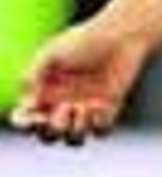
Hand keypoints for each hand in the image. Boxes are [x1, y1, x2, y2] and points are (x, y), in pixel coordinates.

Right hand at [9, 22, 150, 144]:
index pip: (26, 118)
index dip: (26, 124)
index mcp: (43, 91)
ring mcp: (85, 109)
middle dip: (51, 130)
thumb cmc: (83, 41)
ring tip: (81, 107)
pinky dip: (97, 124)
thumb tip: (27, 96)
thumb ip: (33, 73)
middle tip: (64, 108)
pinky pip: (99, 131)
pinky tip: (99, 105)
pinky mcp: (108, 109)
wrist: (120, 38)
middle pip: (48, 135)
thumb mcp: (51, 54)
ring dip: (75, 129)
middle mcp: (62, 104)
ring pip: (73, 138)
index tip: (37, 115)